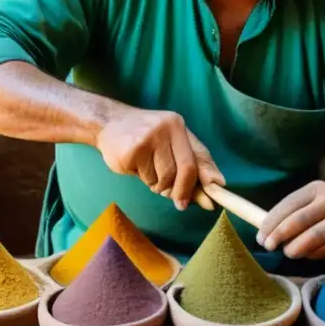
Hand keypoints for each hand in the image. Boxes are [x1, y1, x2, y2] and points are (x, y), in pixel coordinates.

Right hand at [95, 107, 224, 210]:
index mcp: (178, 125)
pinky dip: (144, 179)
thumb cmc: (145, 135)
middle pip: (184, 170)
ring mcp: (147, 139)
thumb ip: (192, 160)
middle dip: (183, 191)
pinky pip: (147, 179)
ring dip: (160, 185)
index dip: (207, 179)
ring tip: (150, 172)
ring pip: (165, 178)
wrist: (107, 122)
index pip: (199, 156)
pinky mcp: (131, 152)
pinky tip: (137, 166)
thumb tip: (216, 185)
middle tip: (180, 203)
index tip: (211, 200)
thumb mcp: (170, 140)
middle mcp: (165, 129)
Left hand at [257, 181, 324, 259]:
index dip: (271, 222)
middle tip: (269, 247)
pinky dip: (311, 254)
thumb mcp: (307, 204)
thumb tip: (262, 233)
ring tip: (287, 253)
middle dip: (280, 235)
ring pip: (314, 236)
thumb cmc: (321, 213)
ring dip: (295, 247)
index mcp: (317, 188)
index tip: (260, 238)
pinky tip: (305, 255)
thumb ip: (287, 214)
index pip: (289, 204)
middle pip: (300, 220)